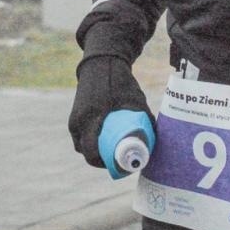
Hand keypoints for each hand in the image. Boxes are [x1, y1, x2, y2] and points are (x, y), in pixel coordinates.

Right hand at [68, 54, 150, 168]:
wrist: (101, 63)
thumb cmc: (120, 81)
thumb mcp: (135, 99)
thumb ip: (145, 119)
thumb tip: (156, 138)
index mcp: (91, 118)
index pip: (92, 151)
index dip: (105, 163)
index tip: (120, 166)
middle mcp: (78, 121)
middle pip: (87, 153)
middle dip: (102, 160)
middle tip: (120, 163)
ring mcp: (73, 120)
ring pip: (82, 146)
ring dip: (96, 152)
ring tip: (114, 154)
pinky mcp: (74, 118)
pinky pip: (80, 137)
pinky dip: (91, 143)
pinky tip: (105, 144)